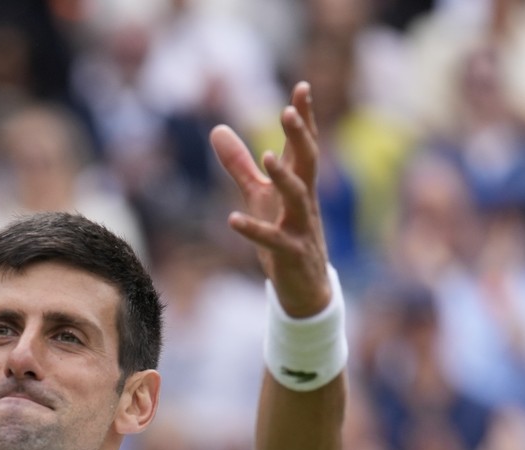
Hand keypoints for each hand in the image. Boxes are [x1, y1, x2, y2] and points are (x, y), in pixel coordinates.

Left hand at [210, 82, 330, 315]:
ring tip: (269, 156)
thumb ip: (239, 164)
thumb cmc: (283, 232)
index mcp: (298, 183)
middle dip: (300, 137)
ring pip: (298, 198)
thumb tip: (216, 129)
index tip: (301, 87)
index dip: (303, 117)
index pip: (303, 145)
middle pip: (307, 163)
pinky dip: (254, 230)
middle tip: (288, 111)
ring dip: (285, 177)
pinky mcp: (290, 254)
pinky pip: (274, 240)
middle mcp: (304, 201)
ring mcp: (301, 227)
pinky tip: (232, 220)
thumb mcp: (257, 195)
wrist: (304, 286)